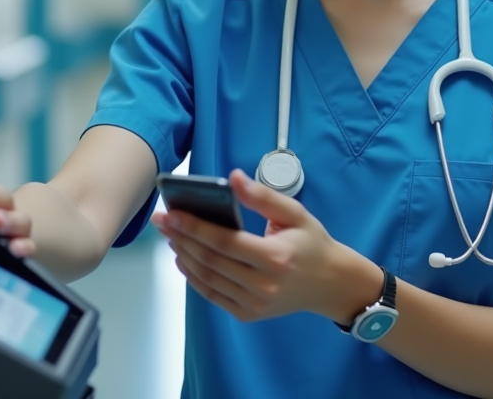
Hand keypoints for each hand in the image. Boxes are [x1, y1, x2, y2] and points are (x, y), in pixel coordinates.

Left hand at [152, 169, 379, 323]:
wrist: (330, 284)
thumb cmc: (313, 244)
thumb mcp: (295, 213)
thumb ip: (263, 196)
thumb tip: (233, 178)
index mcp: (276, 257)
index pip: (225, 242)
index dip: (195, 227)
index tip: (172, 213)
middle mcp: (264, 284)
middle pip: (211, 260)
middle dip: (181, 238)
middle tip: (162, 221)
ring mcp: (255, 303)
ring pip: (208, 279)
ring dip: (184, 256)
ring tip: (171, 236)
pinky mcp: (248, 313)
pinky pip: (213, 295)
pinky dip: (194, 277)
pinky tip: (184, 258)